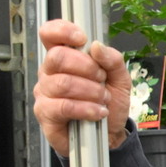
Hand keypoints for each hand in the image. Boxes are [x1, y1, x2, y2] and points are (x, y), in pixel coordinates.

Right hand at [33, 19, 130, 155]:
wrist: (110, 135)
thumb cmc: (109, 105)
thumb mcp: (120, 80)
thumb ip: (113, 61)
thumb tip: (97, 46)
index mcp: (65, 58)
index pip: (50, 34)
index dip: (62, 31)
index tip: (81, 39)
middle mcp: (50, 72)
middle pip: (57, 57)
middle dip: (87, 68)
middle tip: (102, 80)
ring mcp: (45, 93)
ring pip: (62, 83)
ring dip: (90, 91)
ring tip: (103, 100)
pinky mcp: (45, 114)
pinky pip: (62, 106)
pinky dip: (85, 108)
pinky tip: (98, 112)